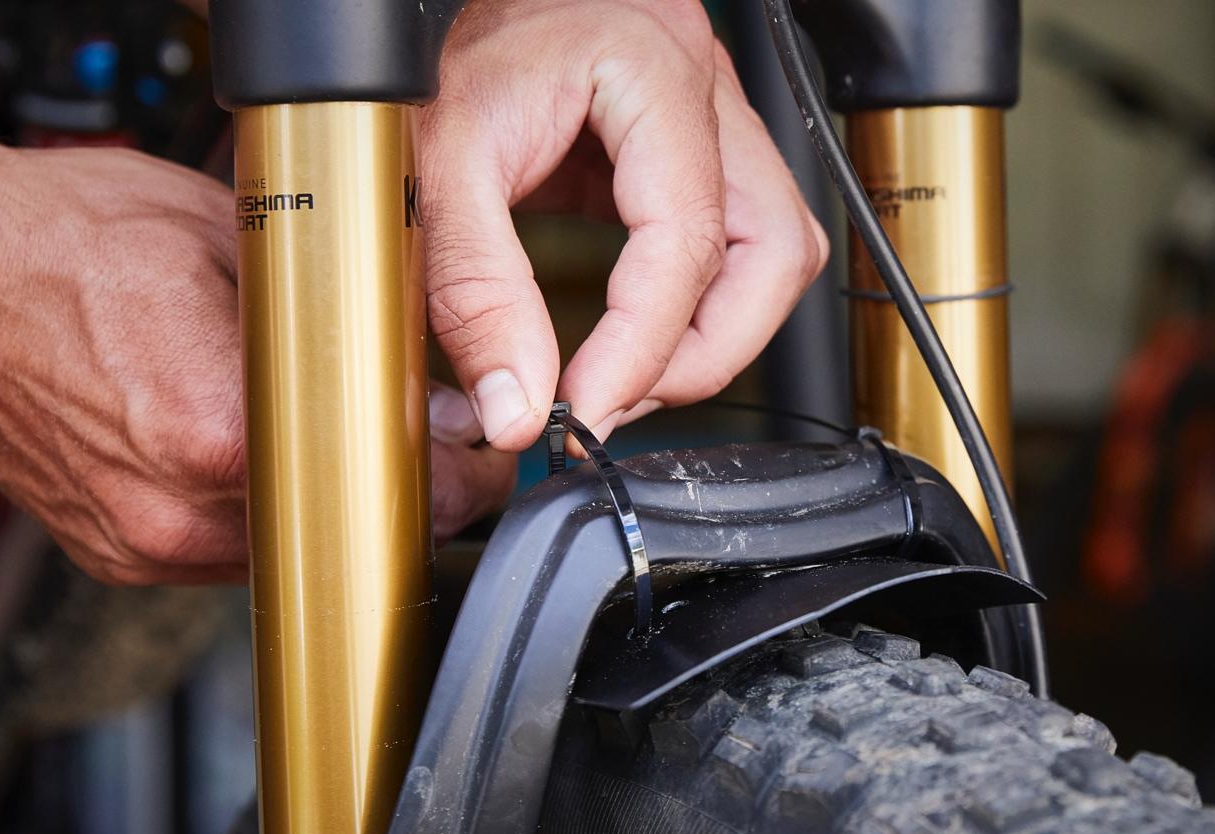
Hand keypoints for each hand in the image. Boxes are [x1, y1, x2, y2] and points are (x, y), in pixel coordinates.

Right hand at [0, 122, 510, 584]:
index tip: (471, 458)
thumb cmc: (67, 238)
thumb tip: (418, 384)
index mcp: (216, 429)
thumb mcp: (238, 245)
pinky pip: (218, 554)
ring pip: (281, 552)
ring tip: (312, 435)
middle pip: (336, 532)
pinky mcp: (109, 550)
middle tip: (405, 441)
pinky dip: (254, 514)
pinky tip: (245, 454)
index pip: (379, 489)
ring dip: (321, 507)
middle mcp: (172, 506)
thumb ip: (340, 325)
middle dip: (387, 490)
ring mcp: (136, 538)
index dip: (446, 476)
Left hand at [421, 0, 827, 449]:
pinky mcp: (694, 155)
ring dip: (714, 335)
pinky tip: (629, 334)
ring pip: (774, 255)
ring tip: (626, 379)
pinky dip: (693, 306)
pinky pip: (735, 246)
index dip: (643, 348)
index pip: (688, 239)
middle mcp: (707, 95)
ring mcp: (713, 124)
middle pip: (776, 255)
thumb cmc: (457, 41)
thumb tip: (518, 404)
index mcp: (653, 75)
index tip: (584, 412)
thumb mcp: (439, 159)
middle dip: (704, 352)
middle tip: (615, 402)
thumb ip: (473, 284)